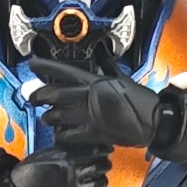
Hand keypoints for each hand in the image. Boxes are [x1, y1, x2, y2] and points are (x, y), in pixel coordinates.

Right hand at [0, 146, 110, 186]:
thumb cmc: (29, 171)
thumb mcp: (47, 153)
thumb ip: (65, 151)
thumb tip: (78, 146)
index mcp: (66, 158)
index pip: (95, 151)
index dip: (103, 149)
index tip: (106, 149)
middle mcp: (74, 173)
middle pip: (102, 166)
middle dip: (104, 164)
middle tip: (102, 164)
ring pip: (102, 182)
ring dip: (102, 179)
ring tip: (97, 178)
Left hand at [30, 56, 164, 148]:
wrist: (154, 121)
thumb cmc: (140, 100)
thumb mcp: (122, 77)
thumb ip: (108, 63)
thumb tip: (102, 49)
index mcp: (96, 81)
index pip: (65, 70)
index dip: (46, 66)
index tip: (32, 64)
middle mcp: (90, 97)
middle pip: (55, 93)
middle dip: (39, 96)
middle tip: (33, 98)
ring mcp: (90, 115)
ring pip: (58, 115)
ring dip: (49, 117)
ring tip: (46, 118)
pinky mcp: (94, 133)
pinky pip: (69, 135)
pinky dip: (61, 136)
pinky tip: (59, 135)